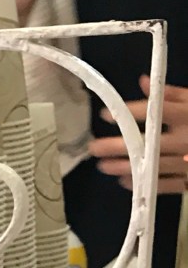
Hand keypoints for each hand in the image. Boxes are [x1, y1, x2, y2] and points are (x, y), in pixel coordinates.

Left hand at [90, 76, 187, 193]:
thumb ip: (173, 94)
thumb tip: (144, 82)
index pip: (157, 113)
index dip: (131, 114)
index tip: (106, 115)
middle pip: (150, 144)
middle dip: (119, 146)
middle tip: (94, 147)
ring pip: (154, 167)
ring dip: (126, 167)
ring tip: (103, 166)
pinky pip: (166, 185)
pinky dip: (145, 184)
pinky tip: (125, 181)